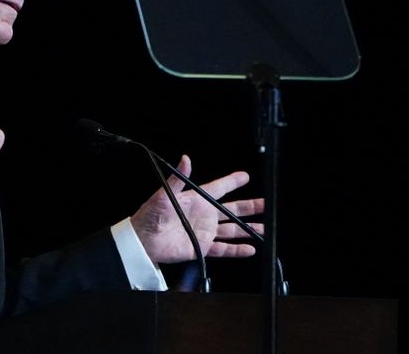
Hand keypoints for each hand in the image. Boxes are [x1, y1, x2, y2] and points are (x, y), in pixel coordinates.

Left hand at [130, 155, 263, 263]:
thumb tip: (185, 158)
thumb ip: (177, 178)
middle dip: (249, 206)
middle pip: (231, 210)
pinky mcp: (201, 247)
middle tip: (265, 203)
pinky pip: (223, 249)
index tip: (245, 176)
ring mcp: (204, 231)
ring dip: (248, 229)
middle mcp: (203, 215)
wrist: (142, 241)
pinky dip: (237, 250)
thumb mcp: (163, 194)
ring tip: (264, 228)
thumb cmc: (149, 215)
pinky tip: (250, 248)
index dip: (232, 181)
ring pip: (232, 230)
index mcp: (195, 200)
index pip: (218, 188)